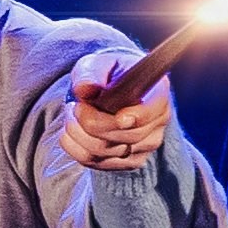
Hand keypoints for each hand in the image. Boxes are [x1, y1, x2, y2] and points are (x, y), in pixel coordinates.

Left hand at [53, 57, 173, 176]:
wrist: (104, 92)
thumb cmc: (106, 75)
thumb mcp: (97, 64)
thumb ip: (91, 73)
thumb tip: (85, 89)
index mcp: (157, 93)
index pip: (152, 112)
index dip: (136, 117)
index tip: (119, 117)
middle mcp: (157, 122)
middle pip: (127, 136)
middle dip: (93, 123)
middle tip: (75, 106)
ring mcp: (144, 145)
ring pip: (108, 152)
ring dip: (80, 134)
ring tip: (72, 115)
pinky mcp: (127, 161)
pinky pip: (95, 163)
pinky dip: (75, 148)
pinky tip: (71, 132)